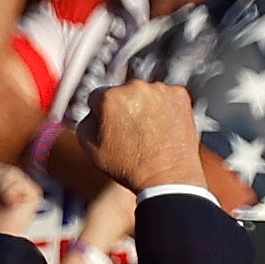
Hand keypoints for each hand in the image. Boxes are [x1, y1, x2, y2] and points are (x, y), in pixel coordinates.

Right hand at [78, 78, 206, 194]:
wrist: (167, 177)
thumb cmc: (128, 167)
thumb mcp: (90, 149)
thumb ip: (85, 122)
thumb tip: (94, 112)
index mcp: (109, 97)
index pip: (97, 98)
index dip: (102, 116)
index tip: (111, 131)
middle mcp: (134, 86)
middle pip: (122, 93)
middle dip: (124, 108)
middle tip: (132, 134)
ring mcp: (160, 89)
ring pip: (145, 94)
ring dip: (145, 107)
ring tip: (149, 134)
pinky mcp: (179, 95)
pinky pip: (166, 97)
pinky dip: (165, 108)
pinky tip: (164, 128)